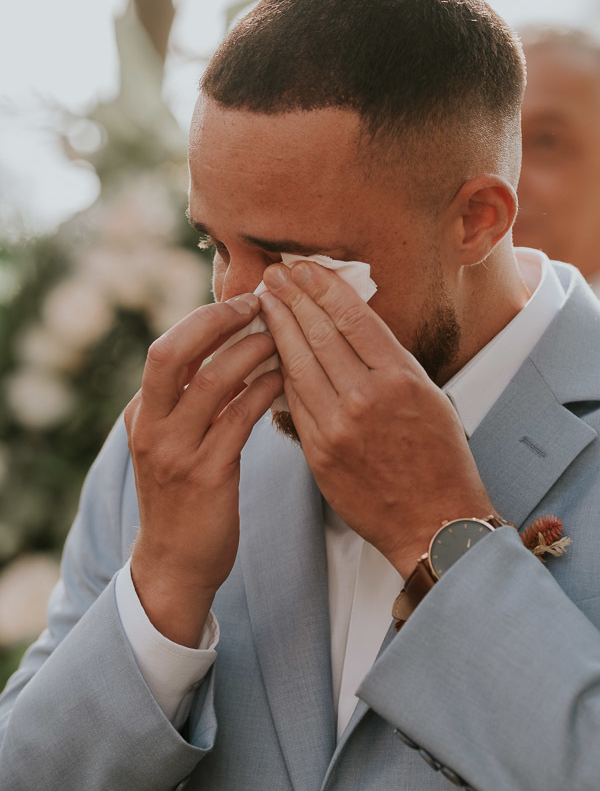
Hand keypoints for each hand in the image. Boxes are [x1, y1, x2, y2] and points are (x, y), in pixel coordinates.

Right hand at [124, 293, 282, 644]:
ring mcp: (174, 451)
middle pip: (170, 353)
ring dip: (250, 352)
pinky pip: (237, 418)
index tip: (241, 302)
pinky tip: (285, 377)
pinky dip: (263, 390)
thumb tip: (232, 349)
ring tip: (281, 336)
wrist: (174, 564)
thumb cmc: (184, 496)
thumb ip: (193, 400)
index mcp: (142, 413)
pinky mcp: (205, 475)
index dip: (204, 319)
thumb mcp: (174, 443)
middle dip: (215, 321)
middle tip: (257, 304)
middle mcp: (150, 426)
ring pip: (210, 382)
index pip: (167, 349)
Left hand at [260, 261, 496, 576]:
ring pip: (298, 364)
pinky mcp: (319, 452)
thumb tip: (352, 324)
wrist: (432, 522)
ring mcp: (339, 426)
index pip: (353, 317)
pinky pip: (293, 401)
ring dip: (278, 328)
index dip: (323, 287)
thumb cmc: (440, 457)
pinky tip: (270, 349)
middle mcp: (367, 397)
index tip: (304, 268)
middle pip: (319, 334)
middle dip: (292, 298)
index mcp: (401, 378)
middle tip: (273, 274)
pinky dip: (280, 371)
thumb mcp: (430, 396)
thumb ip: (389, 361)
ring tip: (264, 303)